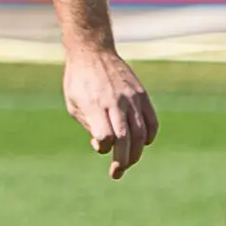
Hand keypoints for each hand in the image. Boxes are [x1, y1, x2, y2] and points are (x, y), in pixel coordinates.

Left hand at [63, 46, 158, 178]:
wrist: (93, 52)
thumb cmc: (79, 81)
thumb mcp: (73, 103)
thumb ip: (89, 126)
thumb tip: (104, 148)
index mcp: (94, 104)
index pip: (106, 136)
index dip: (104, 147)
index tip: (99, 146)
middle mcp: (115, 102)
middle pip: (125, 139)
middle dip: (122, 161)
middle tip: (116, 173)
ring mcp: (131, 99)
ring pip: (141, 133)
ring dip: (136, 153)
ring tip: (127, 162)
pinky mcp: (142, 95)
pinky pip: (152, 122)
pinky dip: (149, 136)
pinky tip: (141, 143)